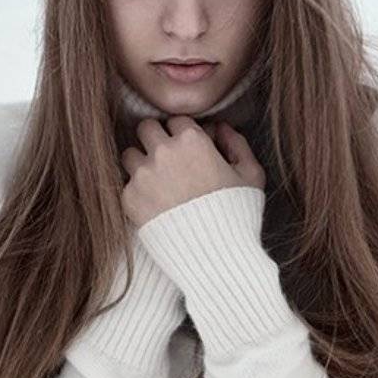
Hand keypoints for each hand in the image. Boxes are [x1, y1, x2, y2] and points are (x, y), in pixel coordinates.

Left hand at [120, 117, 265, 226]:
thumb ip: (237, 145)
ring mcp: (143, 175)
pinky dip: (137, 193)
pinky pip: (126, 186)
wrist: (216, 257)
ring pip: (129, 155)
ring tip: (156, 182)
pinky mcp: (129, 199)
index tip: (185, 148)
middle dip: (154, 139)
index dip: (181, 133)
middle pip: (145, 128)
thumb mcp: (251, 176)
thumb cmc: (238, 216)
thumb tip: (222, 129)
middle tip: (164, 159)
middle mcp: (163, 151)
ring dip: (140, 164)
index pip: (175, 120)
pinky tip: (154, 206)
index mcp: (192, 140)